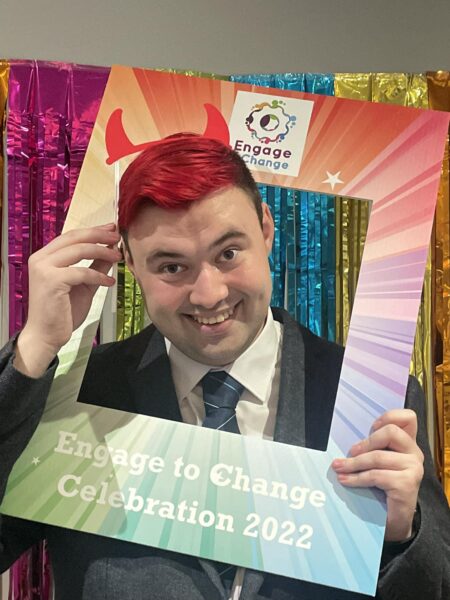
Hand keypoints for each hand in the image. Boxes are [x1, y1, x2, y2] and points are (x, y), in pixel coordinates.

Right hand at [14, 224, 121, 376]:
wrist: (47, 335)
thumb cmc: (63, 312)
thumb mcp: (84, 285)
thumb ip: (95, 267)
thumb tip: (112, 251)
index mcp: (45, 257)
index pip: (71, 236)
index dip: (93, 231)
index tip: (111, 229)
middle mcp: (41, 259)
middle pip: (75, 238)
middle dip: (99, 236)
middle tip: (117, 237)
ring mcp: (44, 269)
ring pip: (80, 251)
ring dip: (103, 252)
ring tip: (118, 257)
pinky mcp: (52, 281)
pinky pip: (82, 272)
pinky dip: (99, 275)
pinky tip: (109, 281)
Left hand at [332, 409, 423, 541]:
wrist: (394, 520)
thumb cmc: (382, 488)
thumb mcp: (377, 463)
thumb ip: (372, 448)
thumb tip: (348, 443)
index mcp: (408, 444)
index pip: (408, 418)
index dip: (388, 417)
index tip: (371, 429)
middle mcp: (414, 453)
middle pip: (391, 432)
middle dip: (366, 442)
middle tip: (351, 452)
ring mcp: (413, 469)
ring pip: (378, 457)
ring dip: (353, 463)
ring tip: (339, 468)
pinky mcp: (407, 484)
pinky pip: (376, 476)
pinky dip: (356, 478)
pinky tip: (345, 480)